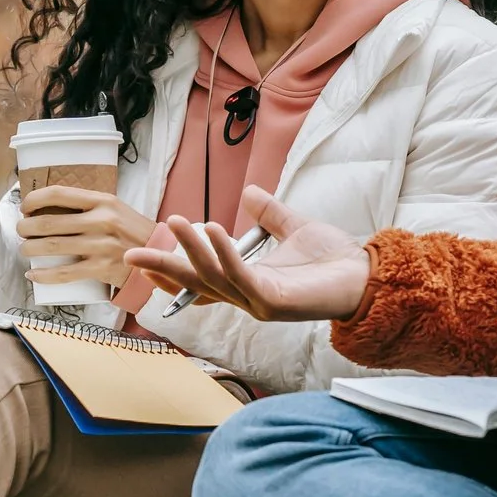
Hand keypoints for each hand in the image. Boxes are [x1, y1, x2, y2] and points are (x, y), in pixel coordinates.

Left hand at [18, 187, 155, 290]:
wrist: (158, 256)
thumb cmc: (131, 231)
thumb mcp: (114, 208)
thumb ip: (87, 205)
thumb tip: (49, 206)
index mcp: (102, 200)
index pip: (58, 194)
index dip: (34, 200)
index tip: (25, 207)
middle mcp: (101, 220)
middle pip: (50, 222)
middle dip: (26, 228)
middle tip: (21, 231)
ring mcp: (101, 245)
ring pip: (53, 247)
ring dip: (30, 250)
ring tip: (25, 250)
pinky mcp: (101, 268)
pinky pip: (64, 273)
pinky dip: (44, 275)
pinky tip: (33, 275)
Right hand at [125, 186, 371, 320]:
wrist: (366, 275)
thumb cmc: (334, 260)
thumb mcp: (293, 228)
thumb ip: (269, 214)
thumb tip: (250, 194)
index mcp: (248, 283)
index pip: (202, 281)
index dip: (172, 272)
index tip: (144, 260)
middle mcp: (248, 297)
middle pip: (197, 284)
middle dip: (164, 269)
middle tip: (131, 256)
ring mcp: (259, 302)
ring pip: (214, 277)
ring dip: (192, 249)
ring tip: (178, 222)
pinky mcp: (274, 302)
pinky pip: (241, 276)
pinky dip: (224, 253)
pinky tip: (211, 230)